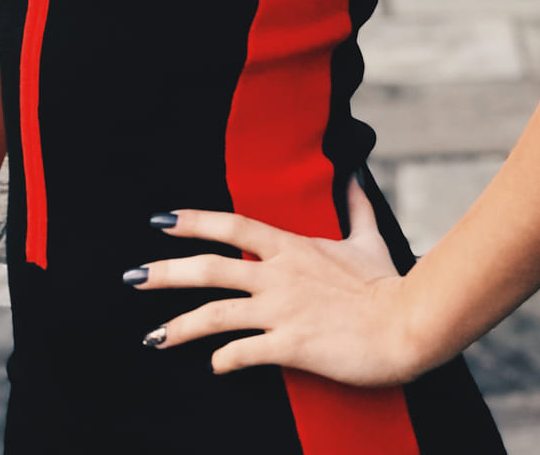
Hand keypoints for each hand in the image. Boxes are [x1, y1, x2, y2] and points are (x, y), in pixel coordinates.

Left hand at [124, 175, 419, 385]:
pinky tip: (214, 367)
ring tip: (151, 337)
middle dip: (165, 273)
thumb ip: (355, 206)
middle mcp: (278, 275)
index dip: (192, 221)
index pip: (231, 226)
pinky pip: (244, 353)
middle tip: (132, 278)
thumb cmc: (388, 284)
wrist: (407, 324)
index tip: (159, 221)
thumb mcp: (368, 239)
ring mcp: (282, 310)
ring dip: (178, 326)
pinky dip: (224, 361)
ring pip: (215, 316)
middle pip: (209, 269)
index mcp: (290, 247)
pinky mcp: (291, 346)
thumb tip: (356, 173)